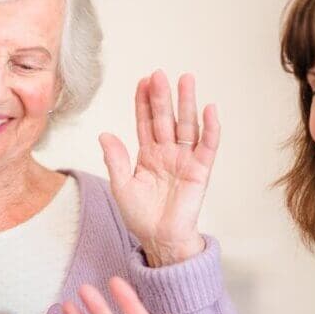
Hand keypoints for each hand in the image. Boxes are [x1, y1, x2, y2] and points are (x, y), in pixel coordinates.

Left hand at [100, 70, 218, 266]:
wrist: (160, 239)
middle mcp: (167, 153)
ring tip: (187, 80)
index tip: (143, 81)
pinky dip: (210, 128)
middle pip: (166, 118)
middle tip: (160, 74)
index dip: (144, 102)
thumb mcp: (121, 186)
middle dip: (163, 96)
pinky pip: (207, 146)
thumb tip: (104, 134)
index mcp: (147, 154)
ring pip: (186, 125)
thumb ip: (115, 160)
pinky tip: (209, 110)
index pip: (146, 122)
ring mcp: (185, 160)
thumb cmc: (141, 217)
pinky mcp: (200, 171)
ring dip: (187, 103)